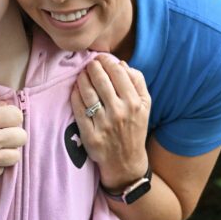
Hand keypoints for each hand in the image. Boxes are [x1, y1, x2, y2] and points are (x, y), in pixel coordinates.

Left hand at [71, 57, 150, 191]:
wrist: (126, 162)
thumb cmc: (134, 128)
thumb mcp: (145, 105)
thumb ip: (137, 82)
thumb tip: (120, 63)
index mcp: (134, 103)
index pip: (118, 73)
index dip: (107, 61)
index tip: (101, 58)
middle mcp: (119, 112)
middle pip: (101, 80)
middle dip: (93, 67)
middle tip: (89, 64)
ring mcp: (104, 124)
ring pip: (88, 92)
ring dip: (82, 78)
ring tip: (82, 74)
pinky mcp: (90, 135)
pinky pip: (79, 109)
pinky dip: (75, 95)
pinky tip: (75, 89)